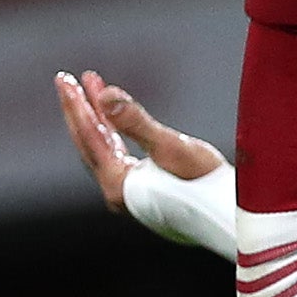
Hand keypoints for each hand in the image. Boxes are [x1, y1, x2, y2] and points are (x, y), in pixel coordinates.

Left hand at [55, 69, 220, 211]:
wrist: (231, 217)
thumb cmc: (206, 184)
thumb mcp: (171, 147)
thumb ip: (135, 121)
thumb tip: (105, 96)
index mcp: (118, 184)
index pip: (90, 137)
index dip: (77, 105)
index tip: (65, 79)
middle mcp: (118, 193)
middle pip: (89, 143)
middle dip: (79, 109)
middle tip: (65, 79)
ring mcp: (130, 196)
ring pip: (103, 149)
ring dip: (98, 118)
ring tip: (92, 89)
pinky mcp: (144, 194)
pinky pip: (117, 157)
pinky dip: (113, 134)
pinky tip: (113, 123)